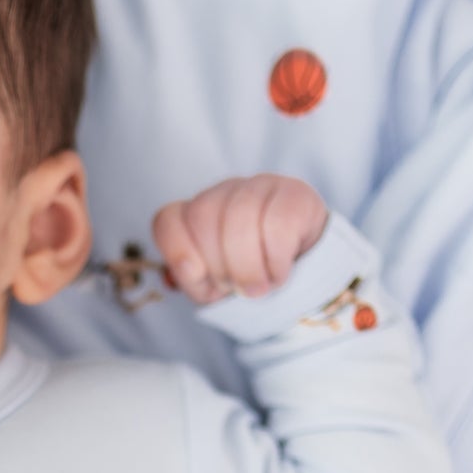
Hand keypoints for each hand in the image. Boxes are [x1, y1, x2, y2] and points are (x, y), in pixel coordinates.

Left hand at [151, 175, 328, 305]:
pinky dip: (275, 261)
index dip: (178, 252)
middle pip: (202, 216)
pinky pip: (277, 226)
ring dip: (247, 267)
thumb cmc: (251, 274)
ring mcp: (260, 185)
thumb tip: (186, 271)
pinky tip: (280, 272)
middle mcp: (225, 191)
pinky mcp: (295, 194)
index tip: (198, 276)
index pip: (168, 220)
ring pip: (239, 218)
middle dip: (217, 264)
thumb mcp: (215, 285)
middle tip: (236, 287)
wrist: (304, 268)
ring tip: (258, 287)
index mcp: (197, 212)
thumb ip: (193, 279)